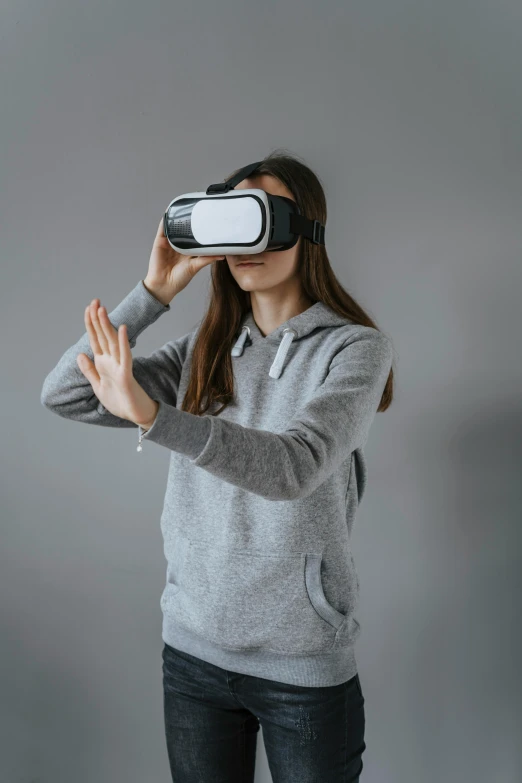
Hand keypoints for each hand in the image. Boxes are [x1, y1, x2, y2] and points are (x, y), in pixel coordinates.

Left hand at [76, 300, 158, 426]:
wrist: (136, 415)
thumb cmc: (120, 402)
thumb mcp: (98, 387)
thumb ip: (89, 371)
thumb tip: (80, 355)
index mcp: (103, 363)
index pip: (95, 339)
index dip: (91, 324)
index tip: (88, 308)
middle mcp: (111, 361)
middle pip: (103, 336)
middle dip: (98, 318)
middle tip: (95, 300)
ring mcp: (120, 366)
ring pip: (112, 342)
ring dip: (107, 325)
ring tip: (103, 309)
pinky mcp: (126, 374)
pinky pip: (125, 356)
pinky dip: (122, 342)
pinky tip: (122, 328)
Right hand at [145, 216, 225, 301]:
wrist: (163, 285)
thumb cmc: (179, 279)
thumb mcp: (196, 267)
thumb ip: (207, 259)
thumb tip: (222, 255)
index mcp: (188, 251)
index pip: (196, 238)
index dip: (202, 230)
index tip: (210, 222)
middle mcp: (179, 246)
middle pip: (186, 230)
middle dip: (191, 221)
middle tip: (199, 210)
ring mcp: (169, 243)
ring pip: (175, 227)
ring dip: (178, 218)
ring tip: (186, 207)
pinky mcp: (160, 242)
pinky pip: (163, 228)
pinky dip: (166, 220)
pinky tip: (170, 212)